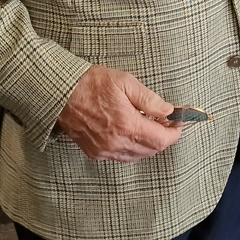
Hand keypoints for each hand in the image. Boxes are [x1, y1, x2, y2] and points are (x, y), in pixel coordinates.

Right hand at [55, 65, 181, 162]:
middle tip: (167, 123)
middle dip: (163, 138)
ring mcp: (104, 150)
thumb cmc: (91, 84)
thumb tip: (168, 111)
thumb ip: (150, 99)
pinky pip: (121, 157)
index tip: (179, 124)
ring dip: (148, 145)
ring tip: (150, 126)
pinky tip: (132, 133)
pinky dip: (132, 149)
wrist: (60, 93)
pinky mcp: (95, 153)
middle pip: (151, 151)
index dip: (174, 134)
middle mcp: (116, 143)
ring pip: (137, 156)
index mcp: (126, 125)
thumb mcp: (125, 82)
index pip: (160, 140)